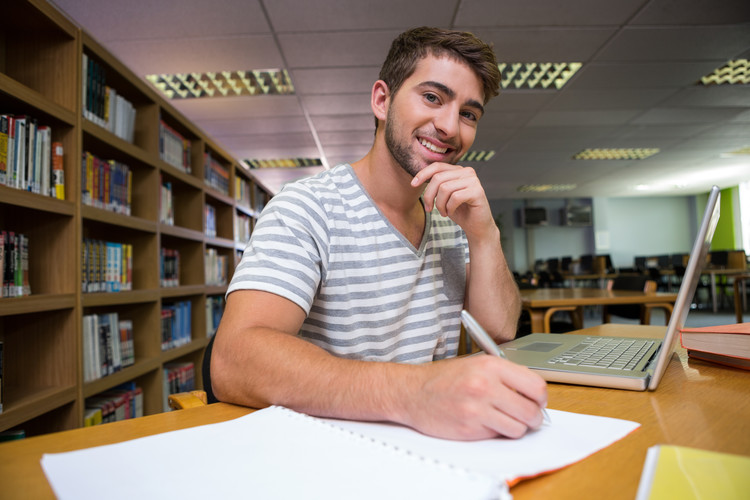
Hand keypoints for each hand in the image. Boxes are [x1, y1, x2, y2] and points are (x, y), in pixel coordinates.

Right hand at [400, 355, 547, 439]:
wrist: (411, 391)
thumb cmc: (443, 379)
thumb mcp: (475, 365)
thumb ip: (504, 377)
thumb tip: (532, 396)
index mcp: (490, 366)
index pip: (536, 386)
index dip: (540, 398)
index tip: (537, 402)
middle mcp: (485, 385)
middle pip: (531, 411)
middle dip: (533, 418)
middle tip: (526, 417)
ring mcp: (477, 408)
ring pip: (518, 428)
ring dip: (514, 427)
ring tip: (501, 420)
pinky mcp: (469, 428)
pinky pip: (498, 436)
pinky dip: (495, 432)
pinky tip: (482, 422)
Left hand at [411, 163, 494, 239]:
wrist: (477, 227)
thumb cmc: (459, 211)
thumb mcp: (444, 196)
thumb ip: (436, 185)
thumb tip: (418, 178)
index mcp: (458, 170)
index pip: (437, 166)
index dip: (423, 174)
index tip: (413, 184)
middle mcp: (467, 172)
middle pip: (438, 178)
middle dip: (429, 195)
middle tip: (429, 209)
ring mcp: (473, 181)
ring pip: (444, 188)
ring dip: (440, 204)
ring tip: (443, 212)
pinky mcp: (477, 191)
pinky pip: (455, 197)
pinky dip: (449, 208)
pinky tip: (451, 213)